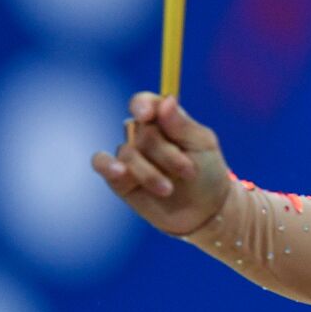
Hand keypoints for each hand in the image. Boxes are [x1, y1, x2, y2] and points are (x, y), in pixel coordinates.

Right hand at [90, 93, 231, 236]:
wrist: (204, 211)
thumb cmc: (208, 172)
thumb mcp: (203, 145)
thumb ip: (183, 124)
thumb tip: (166, 101)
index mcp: (165, 120)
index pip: (145, 103)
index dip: (143, 105)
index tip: (147, 115)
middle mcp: (144, 135)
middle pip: (143, 131)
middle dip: (166, 153)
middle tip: (188, 171)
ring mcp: (131, 155)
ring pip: (129, 152)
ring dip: (151, 172)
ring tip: (170, 189)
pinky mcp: (119, 176)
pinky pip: (102, 162)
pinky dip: (107, 165)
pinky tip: (119, 171)